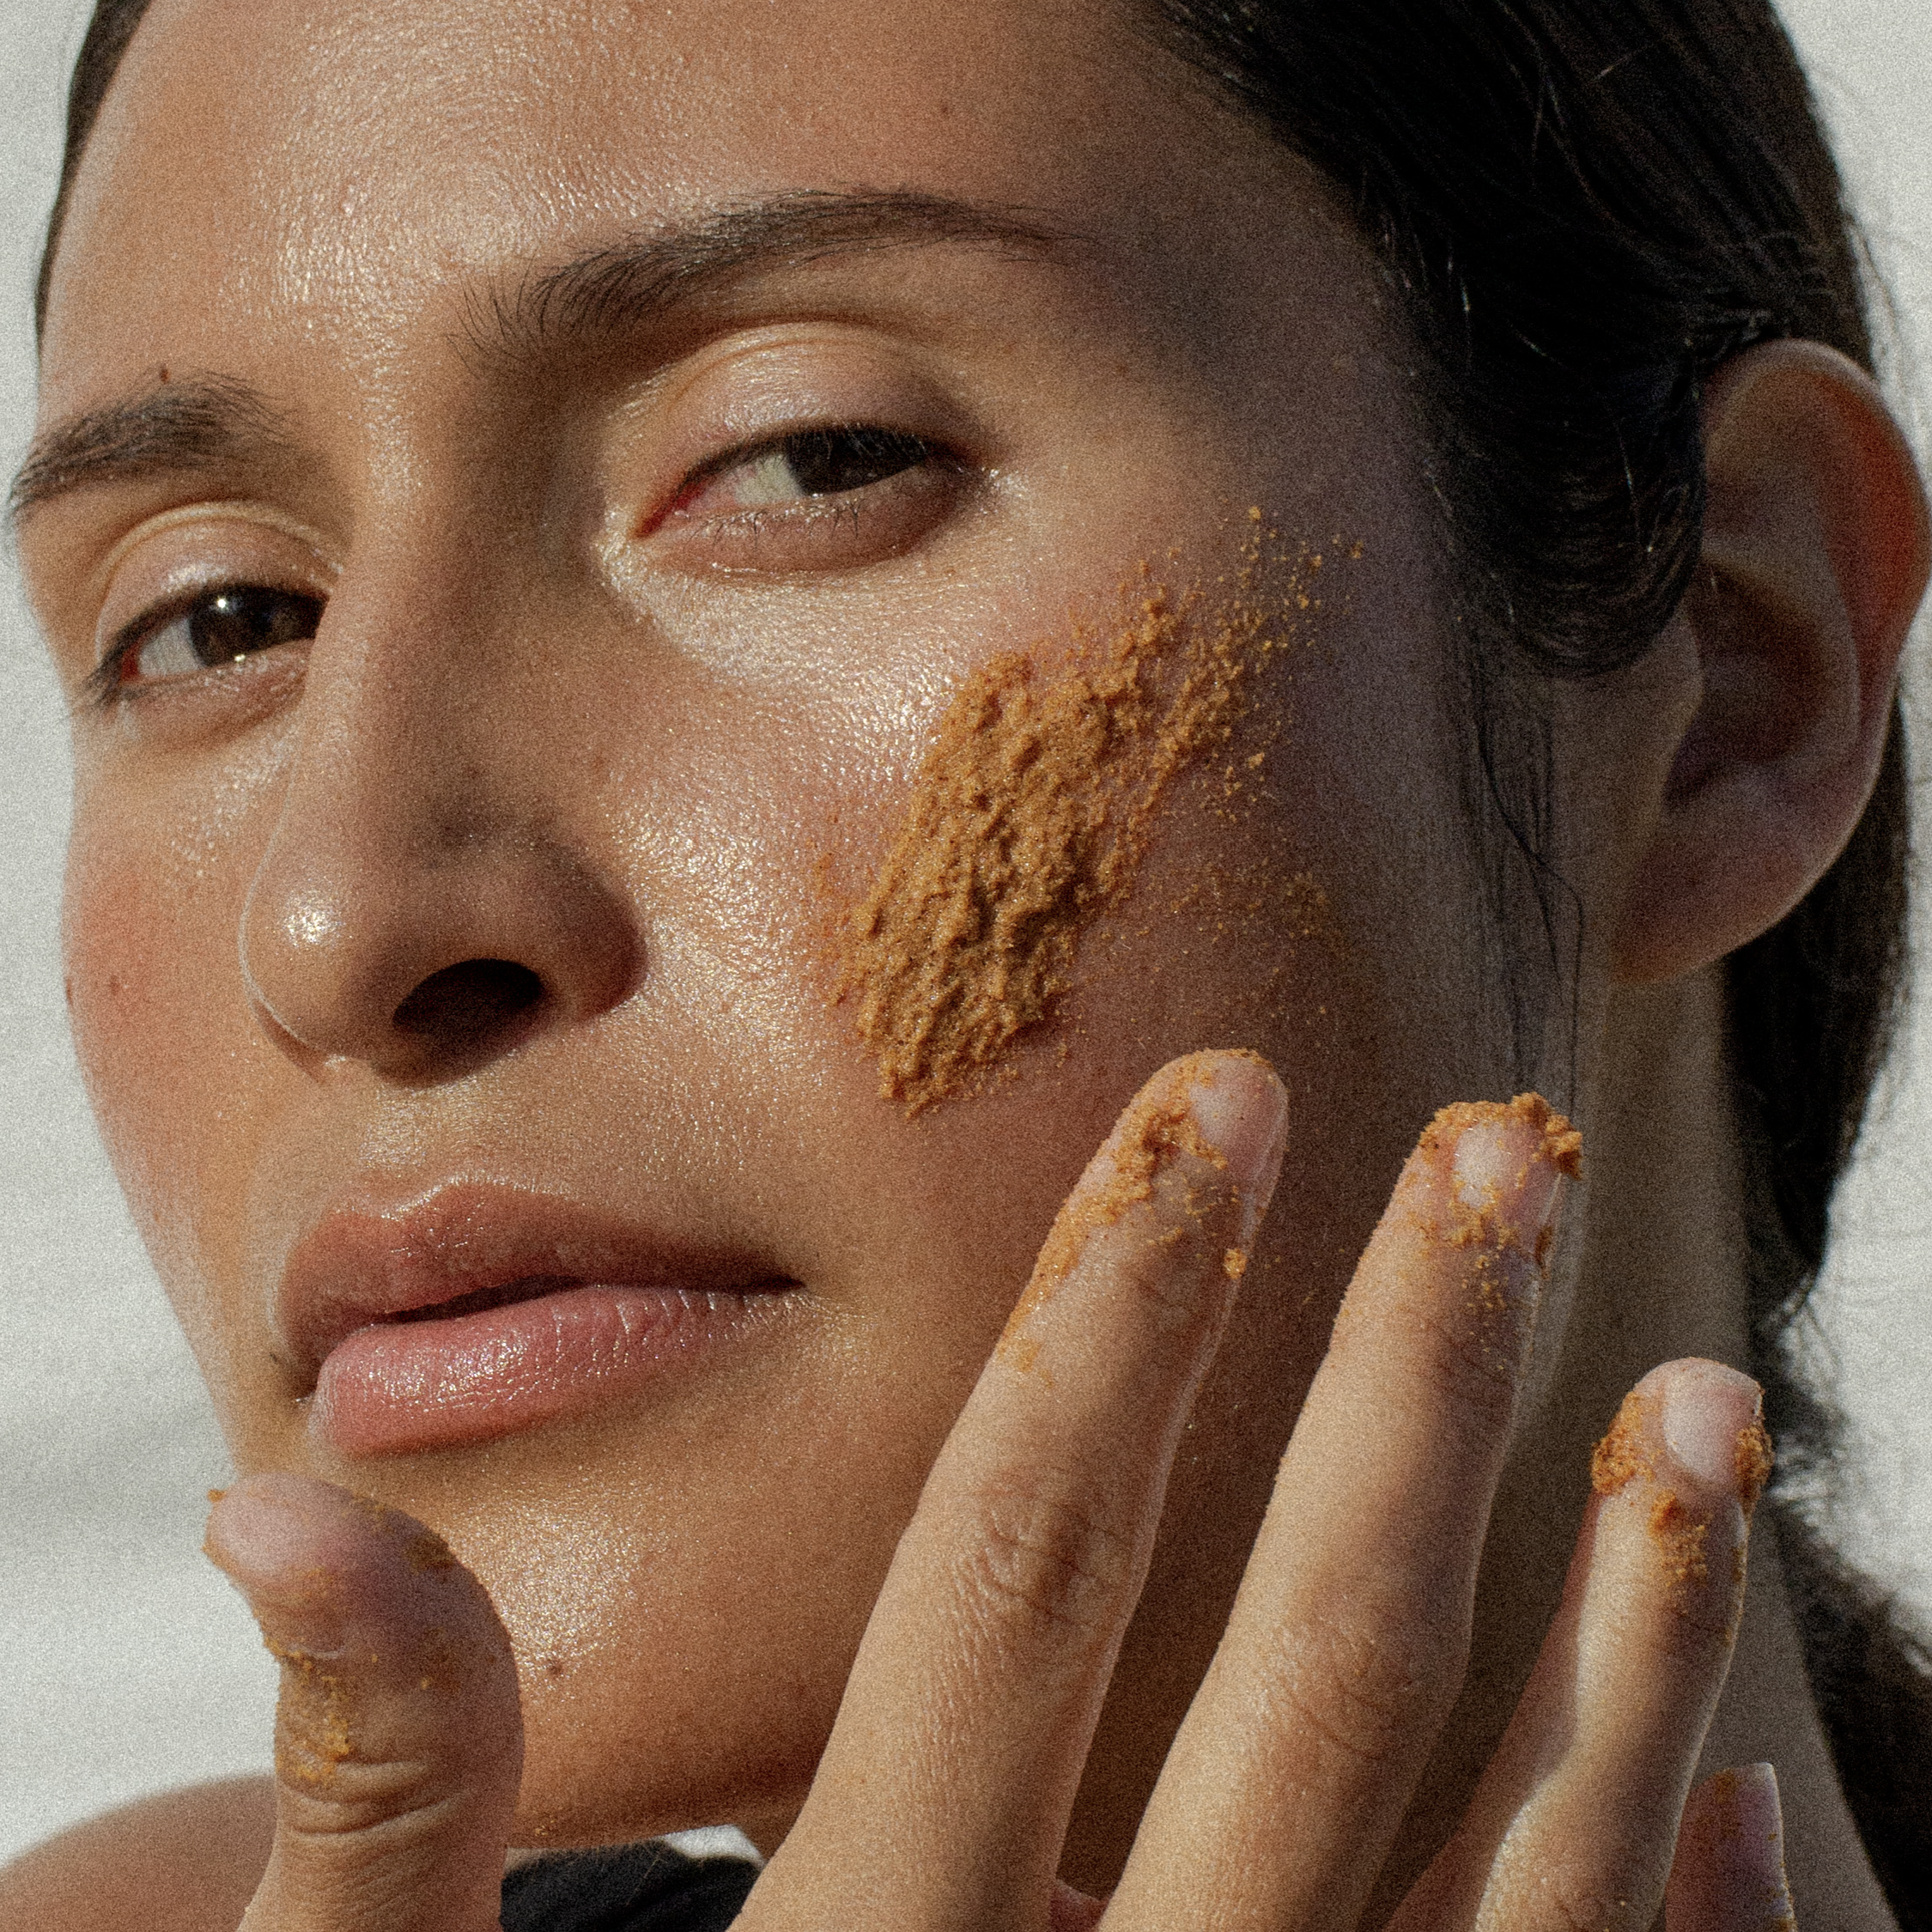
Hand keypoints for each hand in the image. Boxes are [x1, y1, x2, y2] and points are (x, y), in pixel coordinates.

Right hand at [205, 1050, 1795, 1929]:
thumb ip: (380, 1795)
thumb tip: (277, 1506)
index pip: (1023, 1560)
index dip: (1119, 1307)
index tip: (1222, 1092)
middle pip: (1305, 1669)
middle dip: (1411, 1383)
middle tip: (1507, 1156)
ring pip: (1499, 1880)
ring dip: (1626, 1631)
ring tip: (1713, 1400)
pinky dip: (1666, 1926)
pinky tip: (1757, 1774)